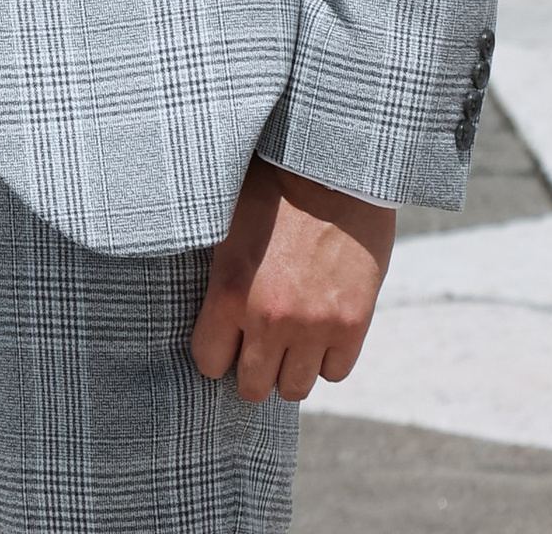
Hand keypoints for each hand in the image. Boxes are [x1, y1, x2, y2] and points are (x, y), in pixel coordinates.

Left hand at [189, 160, 393, 402]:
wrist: (334, 163)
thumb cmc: (272, 184)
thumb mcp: (226, 223)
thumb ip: (217, 275)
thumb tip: (198, 307)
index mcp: (229, 291)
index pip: (208, 363)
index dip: (218, 351)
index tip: (227, 337)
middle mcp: (269, 317)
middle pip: (253, 387)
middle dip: (254, 367)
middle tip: (262, 339)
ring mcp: (313, 324)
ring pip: (295, 388)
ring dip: (292, 366)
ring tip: (293, 333)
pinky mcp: (353, 322)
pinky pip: (335, 372)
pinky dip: (329, 356)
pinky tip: (323, 325)